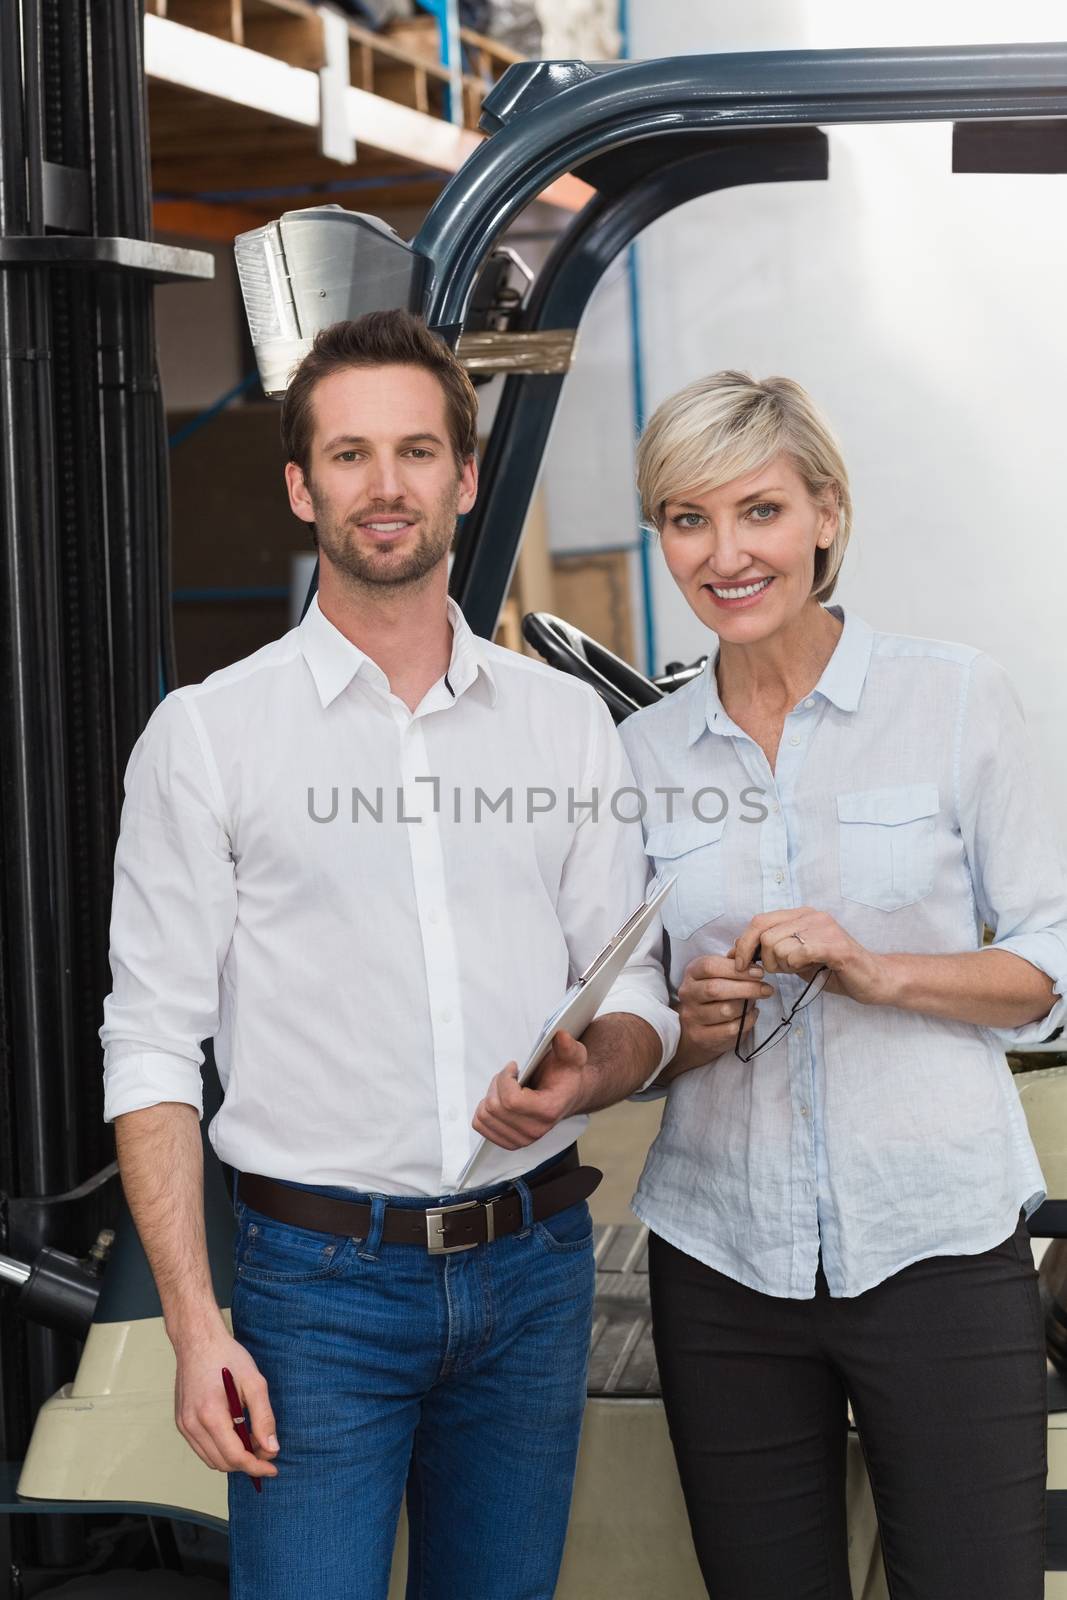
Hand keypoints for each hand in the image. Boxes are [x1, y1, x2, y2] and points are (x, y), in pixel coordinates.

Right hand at [173, 1328, 279, 1483]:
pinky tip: (235, 1434)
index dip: (257, 1466)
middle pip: (223, 1463)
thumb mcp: (254, 1383)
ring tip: (252, 1441)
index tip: (273, 1468)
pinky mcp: (181, 1422)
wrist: (198, 1340)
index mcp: (211, 1415)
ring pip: (211, 1460)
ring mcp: (184, 1425)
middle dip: (247, 1462)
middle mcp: (192, 1425)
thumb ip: (264, 1418)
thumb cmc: (227, 1357)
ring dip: (233, 1458)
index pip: (236, 1457)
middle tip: (266, 1449)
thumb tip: (272, 1449)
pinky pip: (201, 1449)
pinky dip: (220, 1450)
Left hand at [472, 1030, 587, 1149]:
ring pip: (484, 1115)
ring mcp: (521, 1140)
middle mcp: (535, 1131)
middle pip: (494, 1107)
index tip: (514, 1067)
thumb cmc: (565, 1076)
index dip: (505, 1078)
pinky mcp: (509, 1142)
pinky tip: (499, 1100)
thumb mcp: (571, 1057)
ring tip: (505, 1088)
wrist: (567, 1096)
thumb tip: (561, 1036)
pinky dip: (483, 1109)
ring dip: (490, 1095)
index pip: (511, 1101)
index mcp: (548, 1111)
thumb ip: (568, 1047)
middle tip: (509, 1076)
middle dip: (497, 1084)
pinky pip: (480, 1125)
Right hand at [667, 954, 774, 1077]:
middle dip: (747, 988)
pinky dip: (747, 1021)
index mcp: (692, 973)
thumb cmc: (713, 995)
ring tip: (755, 1002)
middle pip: (716, 989)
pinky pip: (731, 1029)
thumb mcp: (718, 974)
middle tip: (766, 989)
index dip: (736, 969)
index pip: (710, 967)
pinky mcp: (700, 1036)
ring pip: (726, 1010)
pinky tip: (750, 1015)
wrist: (695, 1027)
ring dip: (747, 1006)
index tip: (759, 973)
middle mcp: (688, 994)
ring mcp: (692, 1016)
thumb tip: (752, 957)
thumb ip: (733, 964)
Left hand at [733, 909, 890, 1005]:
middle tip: (779, 972)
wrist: (874, 979)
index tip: (740, 964)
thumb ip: (772, 950)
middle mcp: (812, 915)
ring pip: (778, 945)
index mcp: (801, 915)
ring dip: (782, 965)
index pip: (759, 921)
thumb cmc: (833, 970)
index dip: (744, 943)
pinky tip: (807, 968)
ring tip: (799, 970)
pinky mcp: (836, 946)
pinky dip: (796, 964)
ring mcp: (825, 928)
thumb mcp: (796, 958)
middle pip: (764, 934)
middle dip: (764, 960)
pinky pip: (800, 952)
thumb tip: (738, 951)